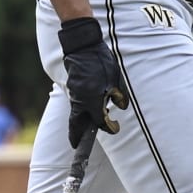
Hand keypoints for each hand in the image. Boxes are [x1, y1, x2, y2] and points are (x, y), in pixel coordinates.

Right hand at [58, 18, 127, 147]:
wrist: (82, 46)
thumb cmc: (101, 61)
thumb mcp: (115, 78)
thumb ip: (118, 95)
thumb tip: (120, 107)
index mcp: (92, 100)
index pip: (99, 122)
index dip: (109, 127)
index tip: (115, 127)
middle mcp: (80, 100)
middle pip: (76, 125)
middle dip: (76, 137)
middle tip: (77, 145)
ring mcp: (74, 94)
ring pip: (75, 114)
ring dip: (79, 123)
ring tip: (82, 131)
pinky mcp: (72, 87)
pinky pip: (75, 103)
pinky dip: (79, 110)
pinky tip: (85, 110)